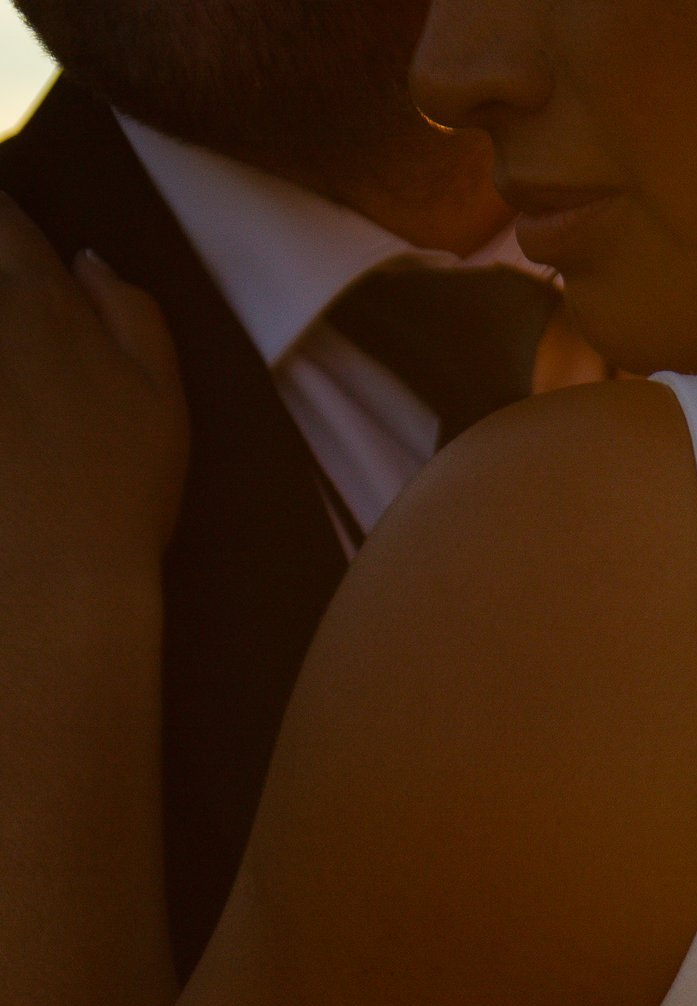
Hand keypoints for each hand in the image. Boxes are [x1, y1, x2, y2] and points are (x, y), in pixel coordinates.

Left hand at [0, 201, 187, 610]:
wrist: (56, 579)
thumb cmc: (120, 491)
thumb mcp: (163, 400)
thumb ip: (133, 313)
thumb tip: (88, 259)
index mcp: (41, 300)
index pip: (5, 219)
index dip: (4, 224)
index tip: (8, 243)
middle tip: (25, 353)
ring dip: (0, 355)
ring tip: (18, 396)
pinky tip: (4, 435)